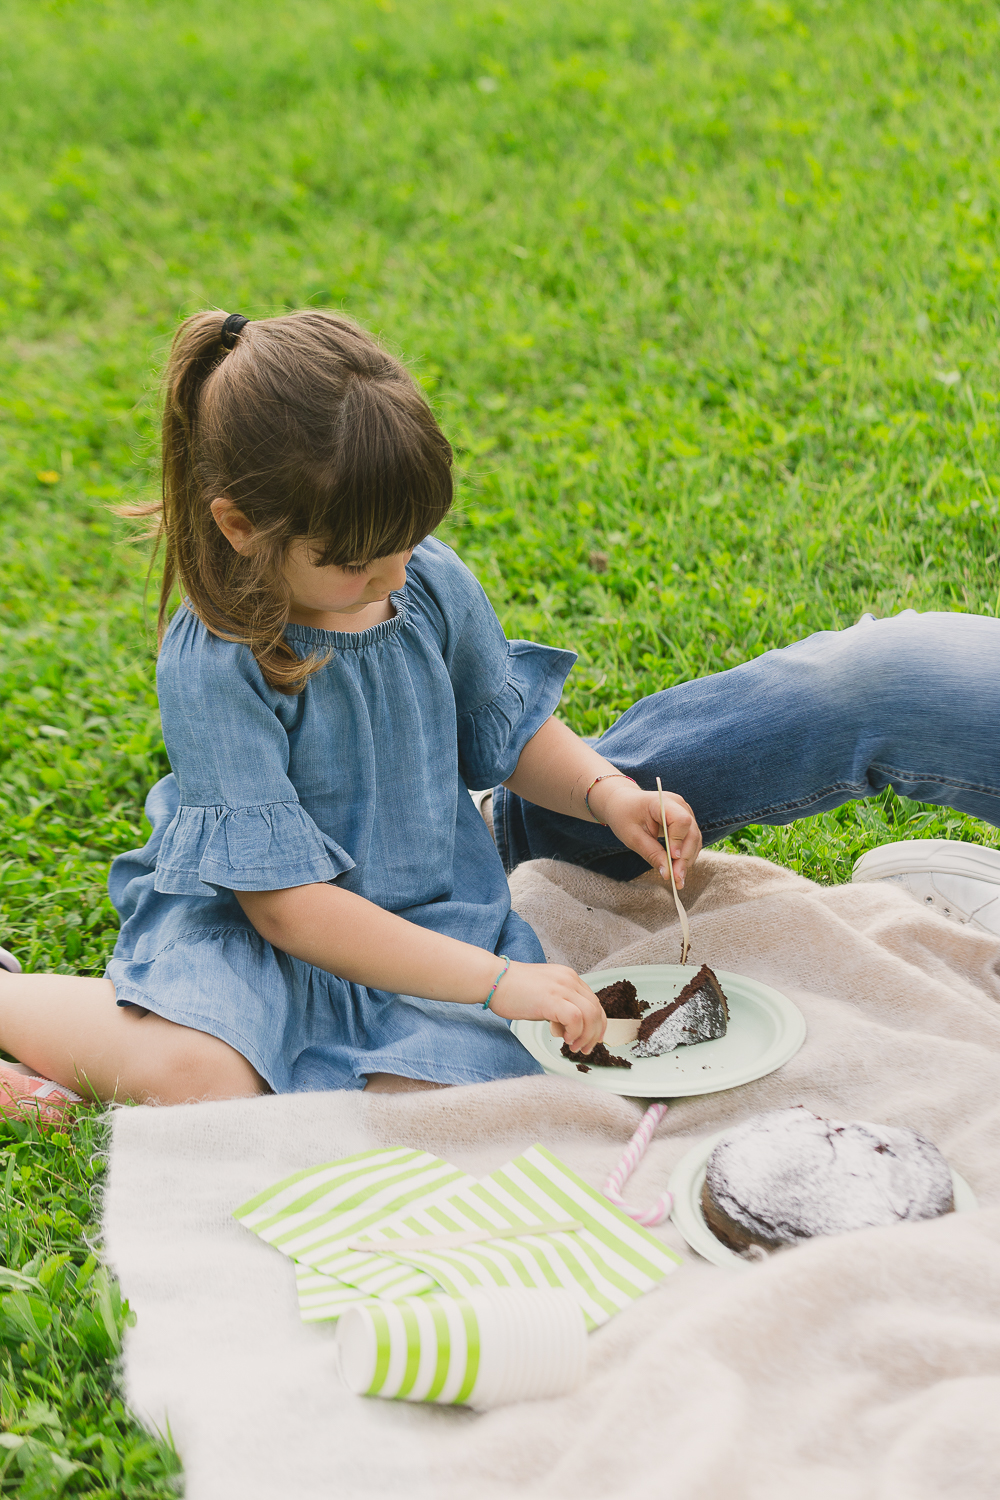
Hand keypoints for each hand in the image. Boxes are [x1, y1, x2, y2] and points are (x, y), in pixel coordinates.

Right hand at [486, 961, 606, 1052]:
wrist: (492, 979)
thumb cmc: (511, 990)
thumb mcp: (543, 995)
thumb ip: (558, 1007)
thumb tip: (566, 1028)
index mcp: (568, 977)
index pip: (594, 1001)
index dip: (598, 1023)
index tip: (594, 1038)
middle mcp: (569, 980)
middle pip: (596, 1009)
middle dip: (594, 1033)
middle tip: (584, 1048)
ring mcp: (562, 988)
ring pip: (590, 1015)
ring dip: (585, 1036)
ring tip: (573, 1047)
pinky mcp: (552, 999)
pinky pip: (576, 1019)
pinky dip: (575, 1032)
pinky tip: (564, 1039)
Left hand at [588, 778, 701, 887]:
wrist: (622, 803)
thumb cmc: (624, 816)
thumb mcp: (632, 836)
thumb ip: (651, 853)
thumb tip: (668, 874)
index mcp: (662, 802)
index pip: (681, 820)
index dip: (679, 841)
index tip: (672, 859)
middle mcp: (679, 805)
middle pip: (692, 832)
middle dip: (685, 857)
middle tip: (677, 879)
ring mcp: (685, 813)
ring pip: (694, 839)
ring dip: (687, 860)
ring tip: (678, 880)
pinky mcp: (685, 823)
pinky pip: (691, 841)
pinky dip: (686, 856)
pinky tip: (678, 870)